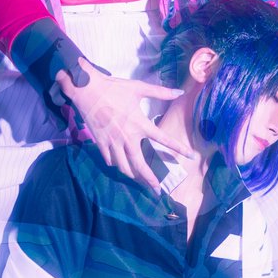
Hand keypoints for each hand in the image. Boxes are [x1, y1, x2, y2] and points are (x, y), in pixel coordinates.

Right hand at [56, 58, 196, 194]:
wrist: (86, 90)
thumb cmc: (113, 88)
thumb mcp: (138, 88)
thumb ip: (160, 92)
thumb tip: (180, 92)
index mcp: (140, 124)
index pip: (163, 139)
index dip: (178, 148)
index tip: (191, 156)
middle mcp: (128, 137)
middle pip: (139, 164)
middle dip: (149, 179)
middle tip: (157, 189)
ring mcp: (113, 142)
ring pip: (123, 166)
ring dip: (132, 175)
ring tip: (139, 180)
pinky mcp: (100, 142)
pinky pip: (109, 159)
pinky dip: (116, 164)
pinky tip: (120, 165)